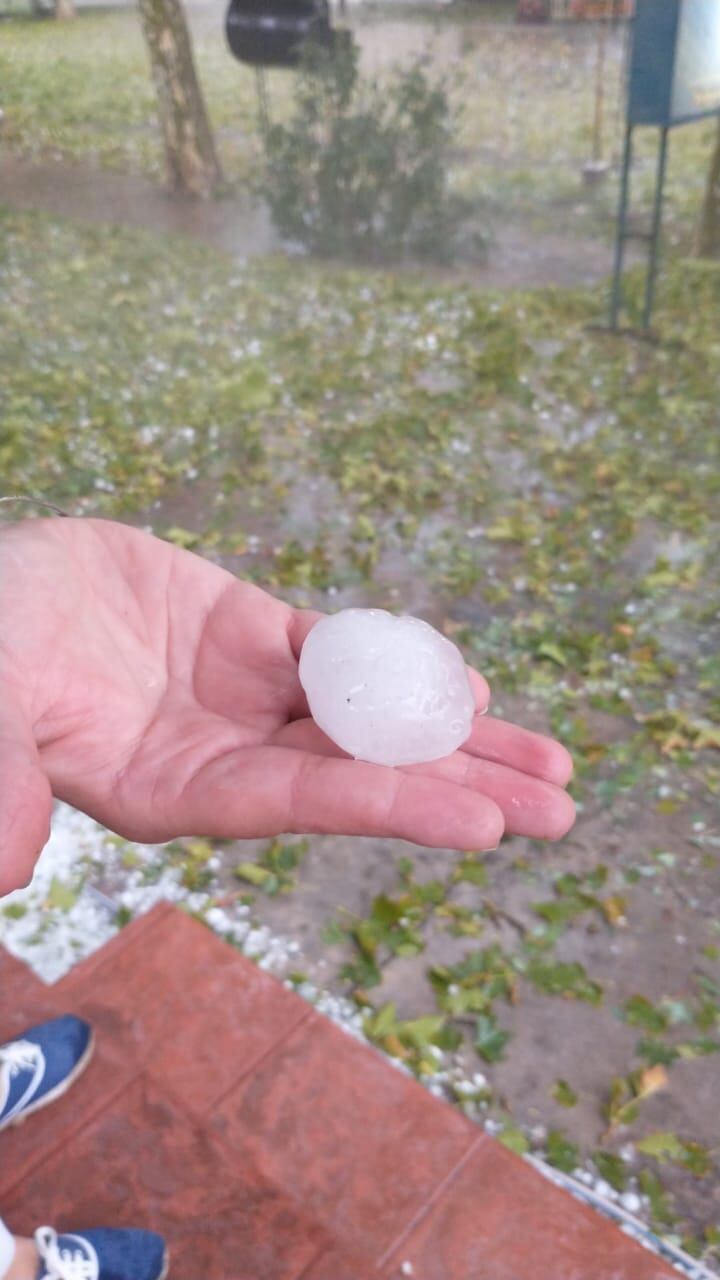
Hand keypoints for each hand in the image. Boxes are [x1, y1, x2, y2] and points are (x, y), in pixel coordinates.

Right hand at [0, 518, 573, 895]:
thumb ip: (4, 779)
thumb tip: (3, 872)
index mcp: (172, 789)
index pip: (299, 804)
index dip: (391, 807)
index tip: (484, 824)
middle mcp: (224, 753)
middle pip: (359, 771)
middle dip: (458, 785)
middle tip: (559, 808)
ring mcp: (244, 694)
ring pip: (368, 715)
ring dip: (457, 733)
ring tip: (549, 758)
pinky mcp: (251, 635)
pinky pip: (340, 650)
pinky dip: (402, 661)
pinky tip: (467, 684)